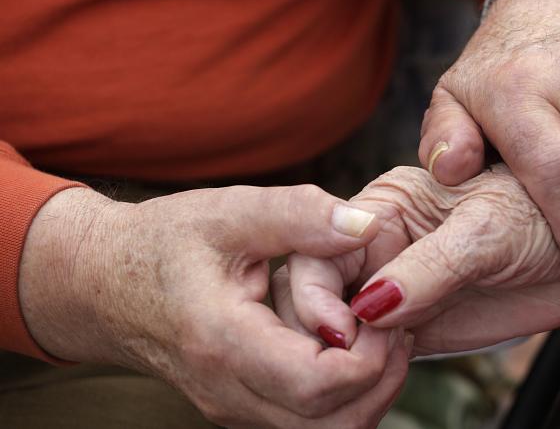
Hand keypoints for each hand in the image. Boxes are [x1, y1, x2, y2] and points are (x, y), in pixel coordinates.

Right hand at [19, 186, 410, 428]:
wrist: (104, 285)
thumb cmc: (162, 244)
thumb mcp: (228, 212)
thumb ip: (298, 215)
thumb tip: (367, 227)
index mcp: (223, 342)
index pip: (316, 385)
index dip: (370, 356)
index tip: (385, 308)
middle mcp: (229, 391)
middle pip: (332, 425)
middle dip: (382, 379)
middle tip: (395, 323)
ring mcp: (235, 407)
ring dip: (368, 391)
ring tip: (379, 332)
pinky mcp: (243, 406)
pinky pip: (309, 422)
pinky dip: (344, 395)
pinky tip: (350, 344)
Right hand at [281, 165, 559, 354]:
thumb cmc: (541, 218)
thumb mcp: (487, 229)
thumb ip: (429, 266)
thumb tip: (372, 305)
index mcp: (383, 207)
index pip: (320, 247)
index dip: (315, 290)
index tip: (339, 328)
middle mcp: (377, 248)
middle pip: (316, 292)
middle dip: (324, 329)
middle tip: (355, 357)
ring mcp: (391, 291)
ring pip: (336, 329)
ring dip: (343, 358)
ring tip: (374, 371)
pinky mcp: (407, 329)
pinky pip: (368, 356)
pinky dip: (367, 375)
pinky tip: (383, 380)